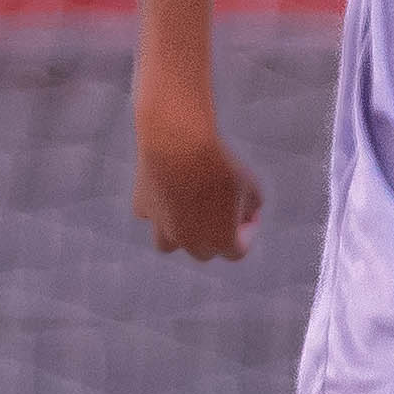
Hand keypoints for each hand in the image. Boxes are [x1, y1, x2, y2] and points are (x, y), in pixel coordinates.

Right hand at [135, 121, 263, 261]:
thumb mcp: (249, 182)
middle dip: (214, 236)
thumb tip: (246, 213)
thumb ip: (251, 204)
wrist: (179, 142)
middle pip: (203, 251)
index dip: (247, 232)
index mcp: (220, 241)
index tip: (251, 213)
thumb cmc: (220, 162)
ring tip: (187, 217)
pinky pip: (151, 214)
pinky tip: (167, 189)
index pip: (237, 251)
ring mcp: (161, 227)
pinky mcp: (142, 208)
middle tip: (222, 212)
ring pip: (168, 244)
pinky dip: (159, 207)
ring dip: (179, 236)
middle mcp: (188, 242)